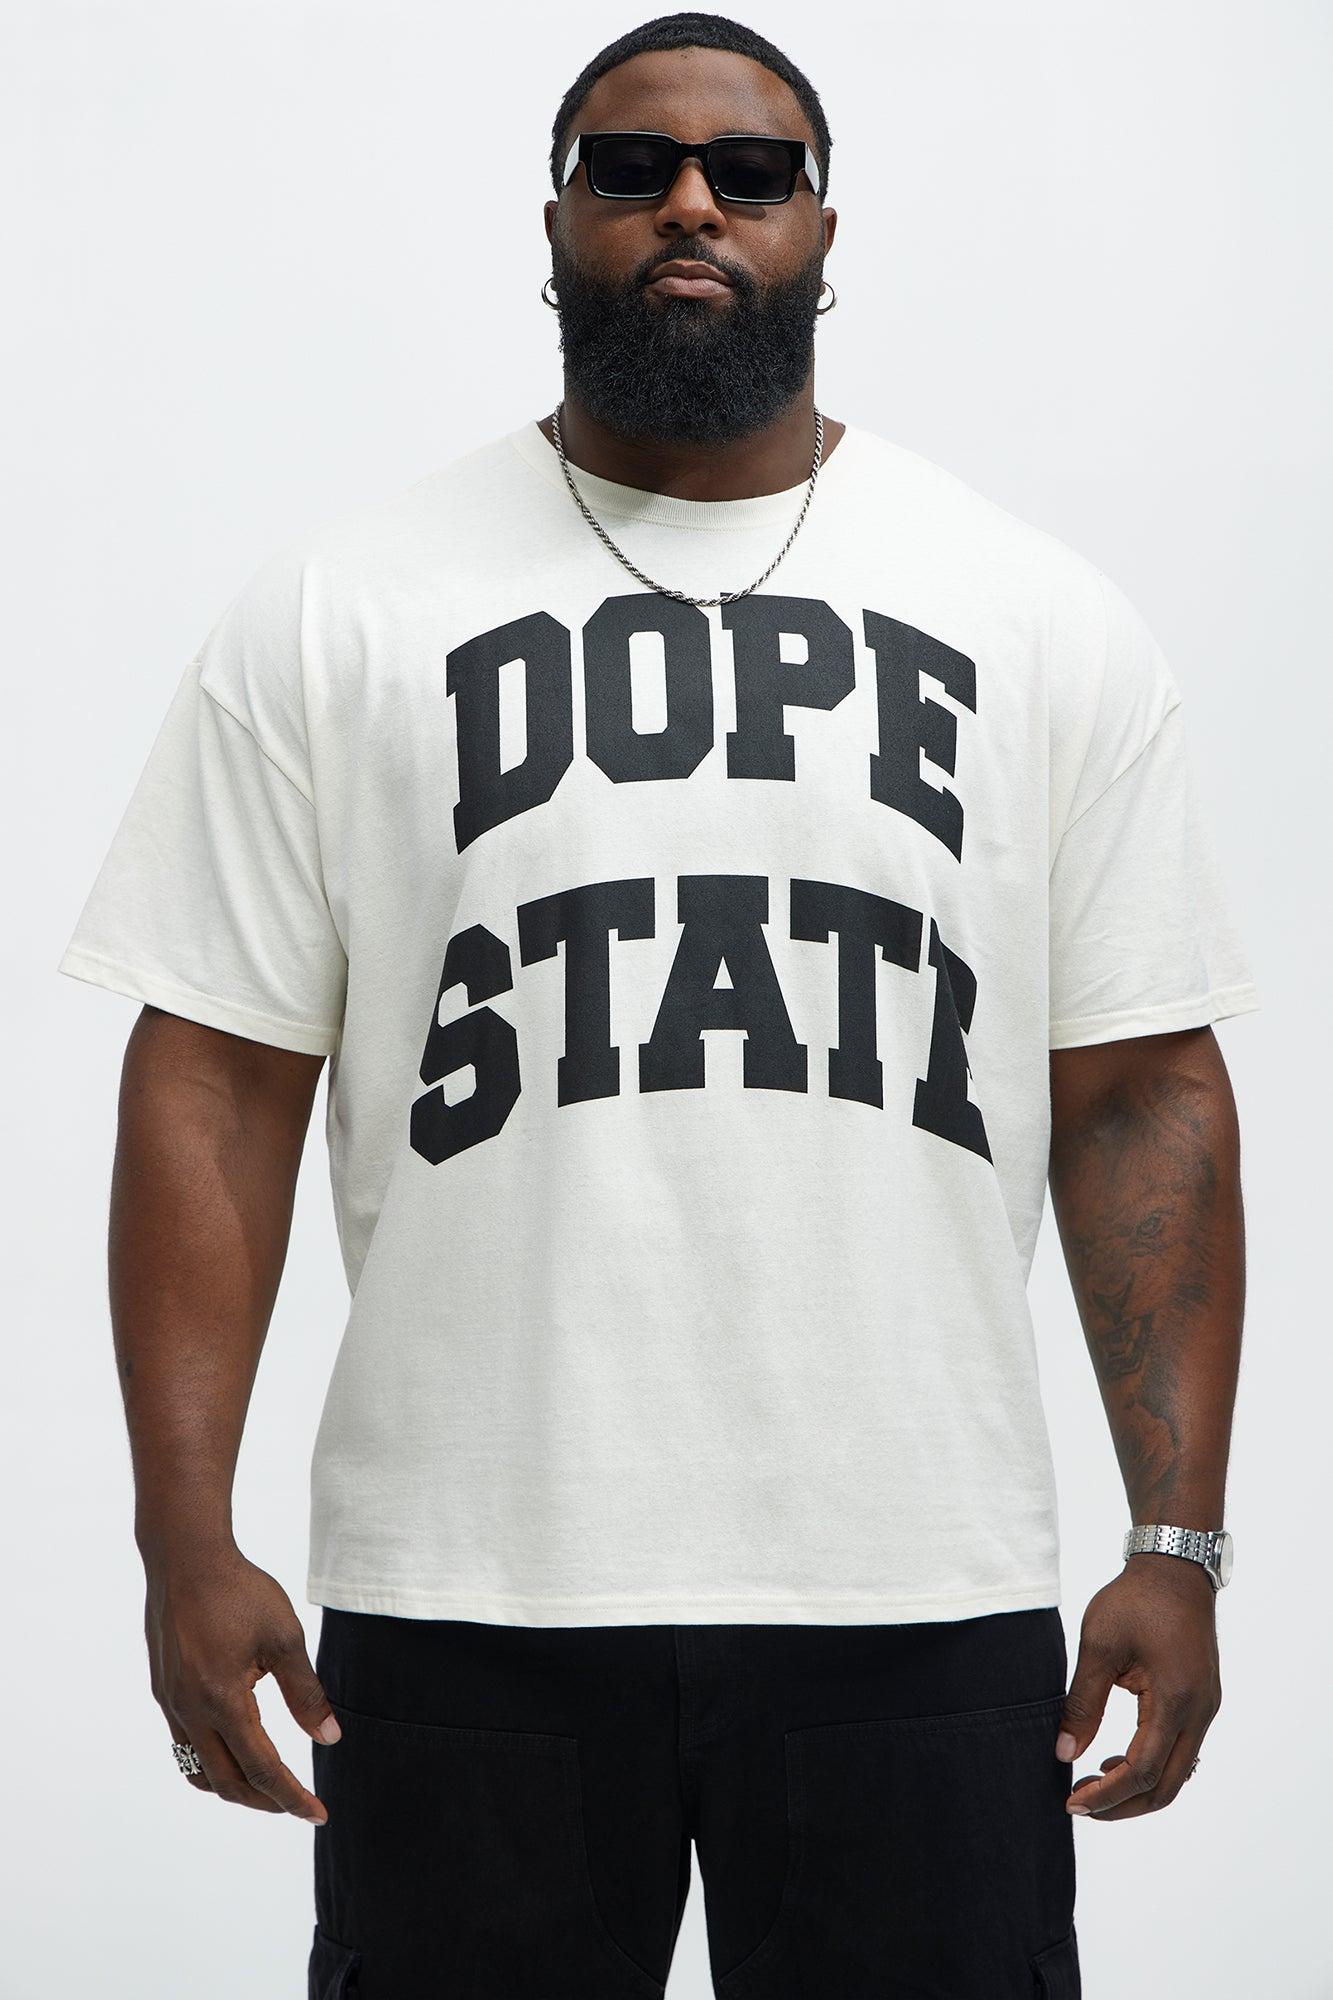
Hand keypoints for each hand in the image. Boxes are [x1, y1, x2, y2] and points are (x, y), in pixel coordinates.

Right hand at [143, 1544, 341, 1823]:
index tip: (319, 1814)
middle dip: (266, 1801)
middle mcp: (190, 1711)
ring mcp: (171, 1703)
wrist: (185, 1557)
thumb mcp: (285, 1638)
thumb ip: (306, 1693)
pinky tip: (234, 1750)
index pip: (262, 1769)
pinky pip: (184, 1746)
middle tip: (299, 1804)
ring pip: (199, 1771)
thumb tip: (329, 1739)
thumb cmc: (239, 1592)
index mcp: (223, 1701)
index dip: (292, 1797)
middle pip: (227, 1783)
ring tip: (268, 1787)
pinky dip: (211, 1763)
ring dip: (234, 1787)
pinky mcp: (164, 1691)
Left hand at [1053, 1554, 1220, 1819]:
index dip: (1106, 1795)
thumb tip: (1064, 1753)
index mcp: (1175, 1700)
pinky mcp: (1202, 1701)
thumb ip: (1082, 1703)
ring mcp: (1206, 1708)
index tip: (1072, 1802)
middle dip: (1123, 1804)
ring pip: (1177, 1773)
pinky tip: (1117, 1758)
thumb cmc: (1136, 1600)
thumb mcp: (1099, 1647)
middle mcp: (1199, 1712)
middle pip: (1166, 1786)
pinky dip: (1152, 1766)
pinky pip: (1181, 1752)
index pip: (1142, 1771)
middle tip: (1080, 1804)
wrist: (1175, 1568)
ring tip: (1093, 1783)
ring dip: (1137, 1787)